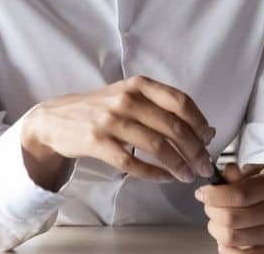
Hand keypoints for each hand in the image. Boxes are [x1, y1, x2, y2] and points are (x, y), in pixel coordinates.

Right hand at [18, 75, 215, 187]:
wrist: (54, 119)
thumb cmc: (102, 109)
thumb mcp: (131, 97)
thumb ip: (163, 109)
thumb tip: (205, 130)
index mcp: (140, 85)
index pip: (180, 102)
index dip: (199, 123)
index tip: (209, 140)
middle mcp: (127, 99)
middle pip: (173, 127)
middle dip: (194, 150)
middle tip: (204, 166)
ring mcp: (111, 121)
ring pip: (156, 146)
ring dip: (177, 164)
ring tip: (187, 175)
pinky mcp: (96, 142)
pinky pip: (131, 162)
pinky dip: (152, 173)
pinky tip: (164, 178)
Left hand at [196, 164, 263, 253]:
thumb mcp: (253, 173)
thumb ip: (236, 173)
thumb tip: (225, 174)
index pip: (240, 194)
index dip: (214, 195)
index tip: (203, 193)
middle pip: (232, 217)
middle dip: (212, 211)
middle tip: (210, 206)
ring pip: (231, 237)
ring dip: (215, 228)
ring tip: (218, 221)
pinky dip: (224, 247)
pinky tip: (227, 237)